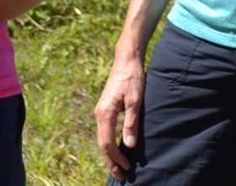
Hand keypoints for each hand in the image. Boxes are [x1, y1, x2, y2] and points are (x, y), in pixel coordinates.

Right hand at [95, 52, 146, 176]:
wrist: (126, 59)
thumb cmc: (133, 78)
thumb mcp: (136, 100)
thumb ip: (131, 123)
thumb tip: (129, 145)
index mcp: (105, 114)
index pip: (107, 143)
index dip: (116, 158)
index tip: (127, 167)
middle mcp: (99, 114)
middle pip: (102, 144)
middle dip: (111, 161)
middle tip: (121, 176)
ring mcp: (101, 112)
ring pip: (103, 139)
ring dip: (110, 155)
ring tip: (120, 167)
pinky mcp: (106, 109)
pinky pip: (105, 132)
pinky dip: (110, 144)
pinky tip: (118, 149)